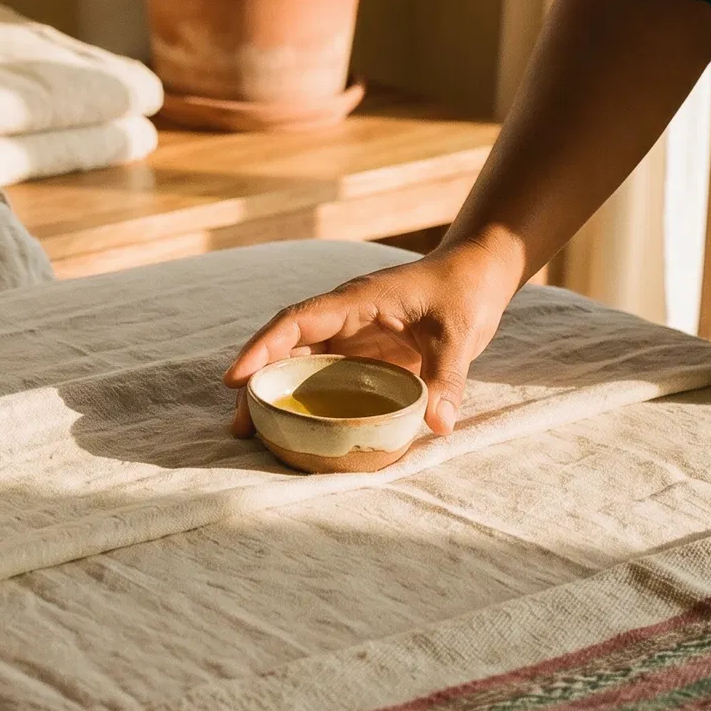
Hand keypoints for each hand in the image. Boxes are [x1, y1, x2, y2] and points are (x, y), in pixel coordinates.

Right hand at [223, 243, 519, 438]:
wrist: (474, 278)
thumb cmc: (462, 293)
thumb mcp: (459, 334)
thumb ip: (447, 376)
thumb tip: (438, 425)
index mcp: (355, 301)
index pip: (296, 321)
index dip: (263, 348)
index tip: (237, 378)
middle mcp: (342, 317)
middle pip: (285, 347)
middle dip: (257, 382)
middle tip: (240, 425)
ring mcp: (349, 337)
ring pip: (298, 363)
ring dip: (275, 393)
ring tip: (253, 433)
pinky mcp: (360, 355)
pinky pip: (324, 378)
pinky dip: (305, 400)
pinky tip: (296, 429)